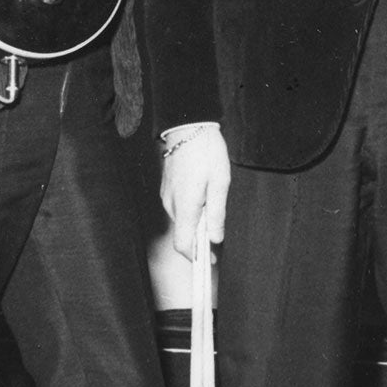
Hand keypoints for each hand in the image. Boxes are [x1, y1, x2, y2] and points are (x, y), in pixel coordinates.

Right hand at [160, 125, 228, 260]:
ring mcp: (167, 195)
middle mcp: (171, 204)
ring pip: (182, 220)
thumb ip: (217, 214)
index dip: (197, 257)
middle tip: (218, 228)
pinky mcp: (167, 188)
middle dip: (200, 237)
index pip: (183, 245)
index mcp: (185, 206)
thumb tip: (215, 239)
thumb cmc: (206, 151)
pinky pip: (178, 207)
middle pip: (183, 233)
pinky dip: (191, 210)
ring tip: (213, 204)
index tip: (211, 260)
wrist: (188, 126)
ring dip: (196, 221)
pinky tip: (203, 194)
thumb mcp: (220, 182)